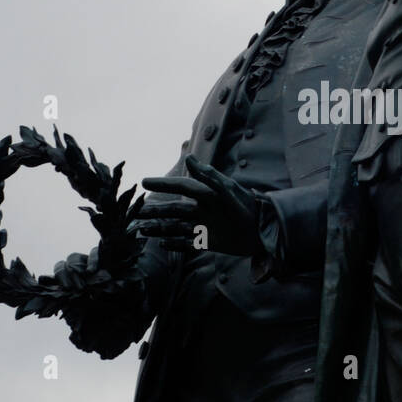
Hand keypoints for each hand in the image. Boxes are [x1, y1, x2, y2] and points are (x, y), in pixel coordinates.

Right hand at [136, 157, 261, 255]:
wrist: (265, 232)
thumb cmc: (248, 208)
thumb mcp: (229, 191)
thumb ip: (208, 176)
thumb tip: (188, 158)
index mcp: (207, 195)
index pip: (181, 187)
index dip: (163, 183)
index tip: (144, 182)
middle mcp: (203, 209)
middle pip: (174, 210)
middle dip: (155, 211)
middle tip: (136, 212)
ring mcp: (205, 226)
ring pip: (176, 227)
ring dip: (159, 228)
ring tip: (142, 230)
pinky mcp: (209, 242)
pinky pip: (187, 243)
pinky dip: (175, 244)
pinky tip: (162, 244)